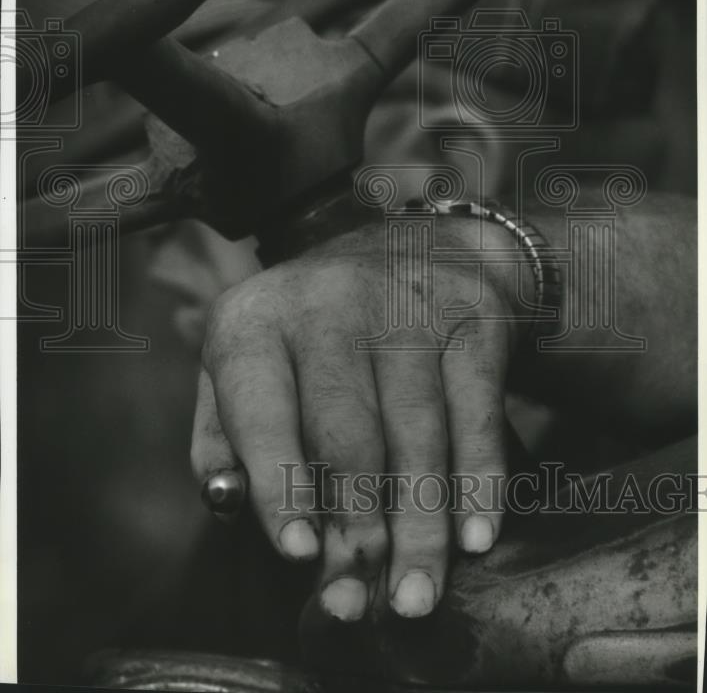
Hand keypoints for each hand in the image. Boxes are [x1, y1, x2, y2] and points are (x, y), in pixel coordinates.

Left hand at [191, 219, 520, 621]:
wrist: (416, 248)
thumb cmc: (316, 334)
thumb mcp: (249, 360)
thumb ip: (226, 432)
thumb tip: (228, 503)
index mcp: (255, 321)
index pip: (260, 408)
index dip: (279, 483)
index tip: (299, 553)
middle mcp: (327, 304)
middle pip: (346, 432)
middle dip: (357, 527)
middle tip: (362, 598)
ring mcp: (406, 306)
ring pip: (416, 433)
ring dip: (420, 526)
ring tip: (416, 596)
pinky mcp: (471, 319)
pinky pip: (478, 413)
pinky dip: (479, 481)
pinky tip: (477, 537)